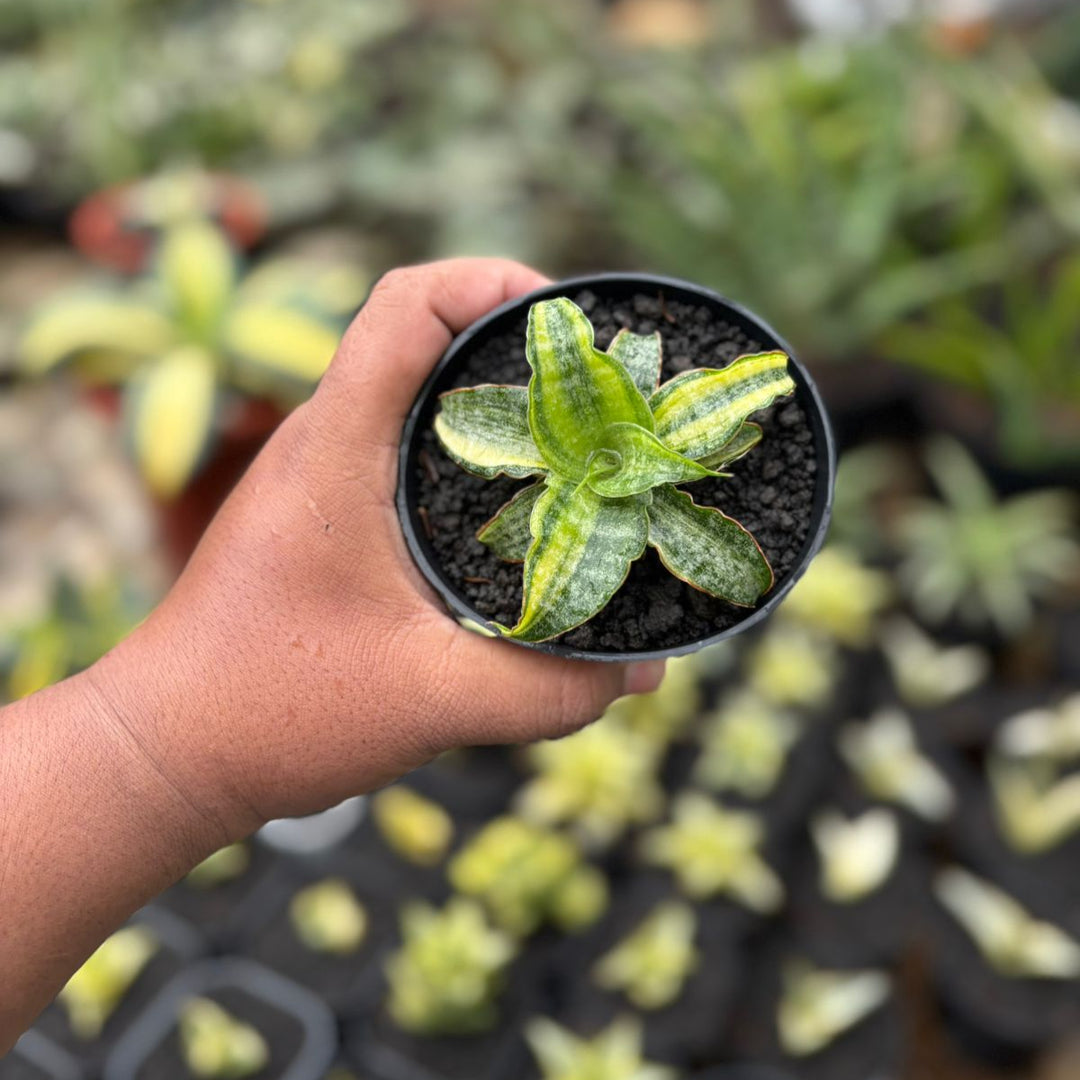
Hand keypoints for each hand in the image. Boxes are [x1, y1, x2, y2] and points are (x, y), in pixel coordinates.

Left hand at [86, 258, 665, 840]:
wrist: (168, 750)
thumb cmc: (272, 711)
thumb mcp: (429, 702)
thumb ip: (545, 690)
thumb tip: (640, 673)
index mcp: (336, 449)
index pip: (406, 303)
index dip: (492, 282)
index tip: (568, 325)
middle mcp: (323, 442)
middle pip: (424, 337)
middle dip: (517, 349)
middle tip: (600, 396)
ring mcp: (319, 477)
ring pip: (415, 397)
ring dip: (492, 406)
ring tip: (576, 449)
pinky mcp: (323, 516)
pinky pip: (403, 451)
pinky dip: (466, 459)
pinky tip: (515, 516)